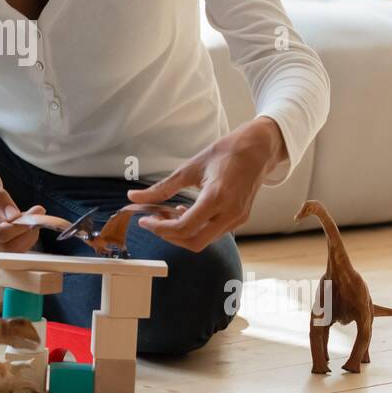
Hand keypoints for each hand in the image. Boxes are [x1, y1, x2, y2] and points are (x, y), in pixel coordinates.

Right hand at [0, 163, 44, 258]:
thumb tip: (14, 215)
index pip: (0, 233)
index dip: (21, 226)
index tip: (36, 212)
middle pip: (7, 247)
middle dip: (27, 233)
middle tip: (38, 214)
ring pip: (11, 252)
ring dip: (27, 236)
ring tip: (31, 216)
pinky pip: (10, 250)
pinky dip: (22, 239)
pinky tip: (23, 223)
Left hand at [126, 116, 285, 251]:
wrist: (257, 150)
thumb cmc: (225, 153)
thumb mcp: (189, 167)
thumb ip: (162, 188)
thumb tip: (133, 197)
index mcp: (216, 197)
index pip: (184, 227)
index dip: (160, 228)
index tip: (145, 220)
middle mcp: (230, 213)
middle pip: (194, 242)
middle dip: (170, 236)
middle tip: (154, 221)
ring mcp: (238, 218)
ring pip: (204, 240)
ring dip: (182, 233)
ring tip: (168, 214)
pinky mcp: (240, 219)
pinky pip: (214, 233)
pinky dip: (196, 228)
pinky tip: (187, 213)